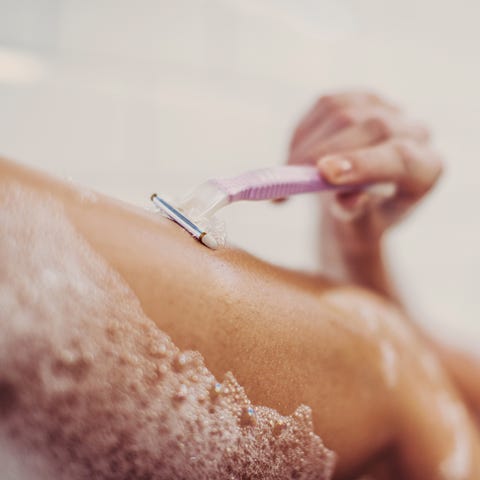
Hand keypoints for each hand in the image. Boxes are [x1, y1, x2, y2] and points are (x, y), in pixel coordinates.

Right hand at [288, 91, 443, 251]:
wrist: (360, 202)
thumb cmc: (362, 218)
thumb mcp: (358, 227)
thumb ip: (354, 213)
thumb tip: (347, 198)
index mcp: (425, 170)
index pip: (400, 159)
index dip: (362, 163)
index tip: (324, 173)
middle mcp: (414, 132)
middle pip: (371, 128)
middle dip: (321, 152)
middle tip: (286, 179)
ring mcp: (388, 109)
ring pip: (342, 111)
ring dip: (305, 144)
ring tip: (287, 175)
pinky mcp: (361, 98)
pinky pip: (326, 105)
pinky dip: (302, 133)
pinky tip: (295, 157)